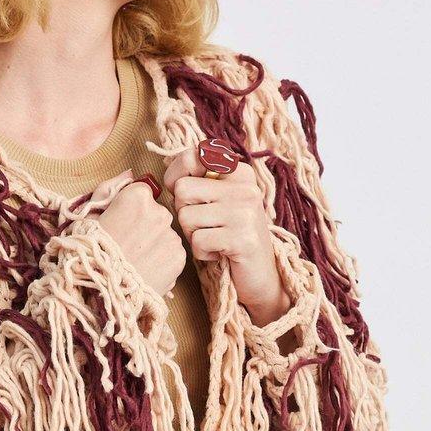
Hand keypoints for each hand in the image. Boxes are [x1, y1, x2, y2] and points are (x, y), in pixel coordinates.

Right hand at [91, 169, 186, 296]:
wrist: (102, 292)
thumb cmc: (90, 252)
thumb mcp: (89, 215)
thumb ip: (110, 188)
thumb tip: (130, 173)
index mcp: (137, 197)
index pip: (143, 192)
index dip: (131, 208)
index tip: (121, 223)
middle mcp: (159, 212)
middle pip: (156, 213)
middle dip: (145, 225)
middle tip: (128, 245)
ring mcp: (172, 235)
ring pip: (165, 233)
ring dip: (155, 243)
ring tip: (136, 260)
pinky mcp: (180, 257)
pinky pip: (173, 252)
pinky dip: (163, 259)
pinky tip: (146, 268)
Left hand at [163, 148, 292, 326]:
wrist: (261, 276)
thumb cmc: (230, 236)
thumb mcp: (219, 201)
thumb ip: (199, 182)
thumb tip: (169, 174)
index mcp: (240, 173)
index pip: (194, 155)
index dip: (176, 173)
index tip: (181, 190)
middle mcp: (245, 188)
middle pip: (182, 190)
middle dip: (183, 212)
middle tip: (204, 225)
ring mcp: (245, 213)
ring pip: (185, 216)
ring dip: (192, 234)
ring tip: (213, 239)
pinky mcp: (242, 239)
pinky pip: (197, 241)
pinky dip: (201, 253)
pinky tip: (218, 253)